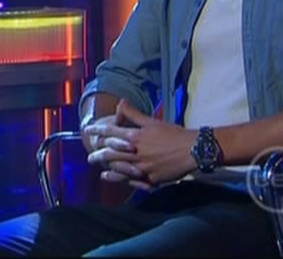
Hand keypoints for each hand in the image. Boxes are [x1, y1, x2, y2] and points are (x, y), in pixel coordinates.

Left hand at [84, 99, 198, 189]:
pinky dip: (121, 180)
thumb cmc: (174, 134)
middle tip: (89, 156)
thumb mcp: (153, 122)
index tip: (88, 130)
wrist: (194, 150)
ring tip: (98, 169)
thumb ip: (134, 114)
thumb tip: (121, 102)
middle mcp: (137, 152)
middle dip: (98, 154)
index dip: (97, 131)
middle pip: (110, 154)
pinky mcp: (151, 179)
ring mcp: (143, 167)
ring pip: (119, 169)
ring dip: (106, 169)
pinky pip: (133, 181)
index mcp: (136, 136)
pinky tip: (114, 179)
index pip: (111, 132)